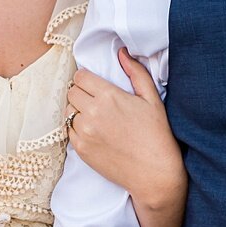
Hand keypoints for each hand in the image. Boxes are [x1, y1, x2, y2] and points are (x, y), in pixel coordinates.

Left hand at [67, 49, 184, 209]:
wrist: (154, 174)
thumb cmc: (157, 136)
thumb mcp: (152, 99)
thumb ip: (136, 72)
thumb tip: (121, 52)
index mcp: (109, 97)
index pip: (80, 76)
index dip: (87, 79)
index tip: (96, 85)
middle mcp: (92, 113)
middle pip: (71, 92)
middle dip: (81, 92)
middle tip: (96, 100)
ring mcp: (84, 132)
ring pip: (68, 111)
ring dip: (78, 110)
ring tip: (95, 117)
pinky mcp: (81, 149)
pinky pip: (68, 130)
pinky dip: (77, 128)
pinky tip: (94, 132)